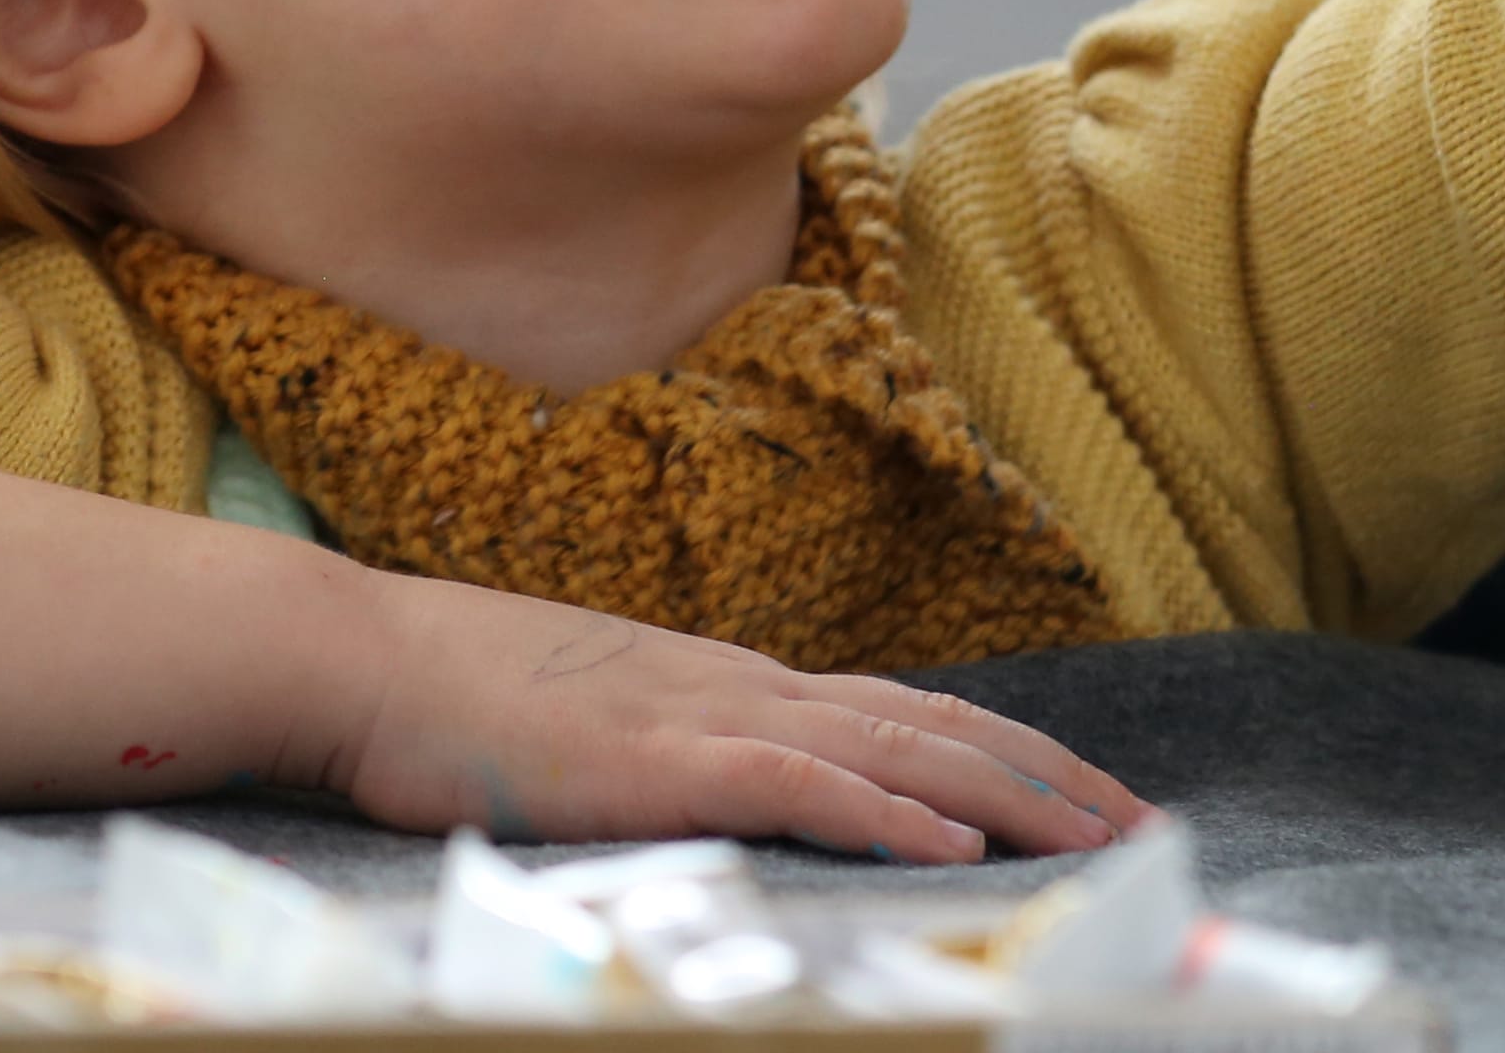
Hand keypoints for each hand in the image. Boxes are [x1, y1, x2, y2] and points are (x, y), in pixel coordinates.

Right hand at [329, 571, 1138, 863]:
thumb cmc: (459, 703)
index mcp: (738, 682)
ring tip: (1091, 837)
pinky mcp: (656, 760)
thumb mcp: (601, 727)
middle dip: (1048, 778)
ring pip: (894, 750)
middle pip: (935, 726)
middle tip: (1143, 827)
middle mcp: (747, 686)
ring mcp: (706, 716)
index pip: (910, 712)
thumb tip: (744, 789)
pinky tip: (948, 845)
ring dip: (1004, 796)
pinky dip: (883, 813)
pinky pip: (797, 783)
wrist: (360, 659)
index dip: (1009, 751)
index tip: (1091, 795)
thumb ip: (677, 752)